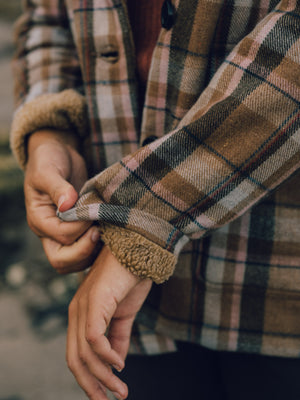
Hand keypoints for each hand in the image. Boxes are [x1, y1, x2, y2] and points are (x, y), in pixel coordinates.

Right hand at [24, 129, 100, 272]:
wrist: (59, 155)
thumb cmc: (50, 160)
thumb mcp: (48, 169)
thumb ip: (57, 187)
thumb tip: (67, 204)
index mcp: (39, 219)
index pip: (61, 236)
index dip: (80, 227)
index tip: (93, 211)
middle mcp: (50, 232)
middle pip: (62, 261)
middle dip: (85, 250)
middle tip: (100, 230)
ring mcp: (65, 234)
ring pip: (77, 262)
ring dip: (93, 252)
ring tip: (107, 232)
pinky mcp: (79, 232)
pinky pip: (89, 251)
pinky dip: (99, 248)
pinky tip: (112, 232)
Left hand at [67, 246, 151, 399]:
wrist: (139, 249)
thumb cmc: (130, 277)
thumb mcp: (125, 314)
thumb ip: (119, 337)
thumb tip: (118, 364)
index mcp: (81, 314)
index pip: (76, 354)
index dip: (88, 378)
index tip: (105, 395)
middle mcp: (76, 311)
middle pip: (74, 359)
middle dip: (91, 385)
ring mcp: (83, 306)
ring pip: (84, 353)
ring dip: (103, 376)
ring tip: (121, 390)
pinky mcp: (94, 301)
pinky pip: (94, 337)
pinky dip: (106, 355)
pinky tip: (120, 364)